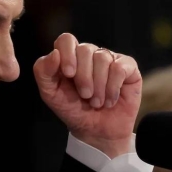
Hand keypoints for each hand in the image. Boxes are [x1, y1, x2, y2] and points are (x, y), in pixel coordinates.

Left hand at [33, 33, 141, 157]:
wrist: (96, 131)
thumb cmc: (72, 110)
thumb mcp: (50, 94)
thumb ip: (43, 72)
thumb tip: (54, 53)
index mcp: (69, 56)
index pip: (66, 40)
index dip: (67, 54)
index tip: (69, 74)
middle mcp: (89, 54)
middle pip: (85, 49)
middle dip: (83, 77)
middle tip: (85, 96)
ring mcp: (109, 58)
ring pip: (103, 58)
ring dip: (98, 86)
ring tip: (96, 102)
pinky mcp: (128, 67)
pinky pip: (119, 68)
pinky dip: (113, 87)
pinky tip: (110, 100)